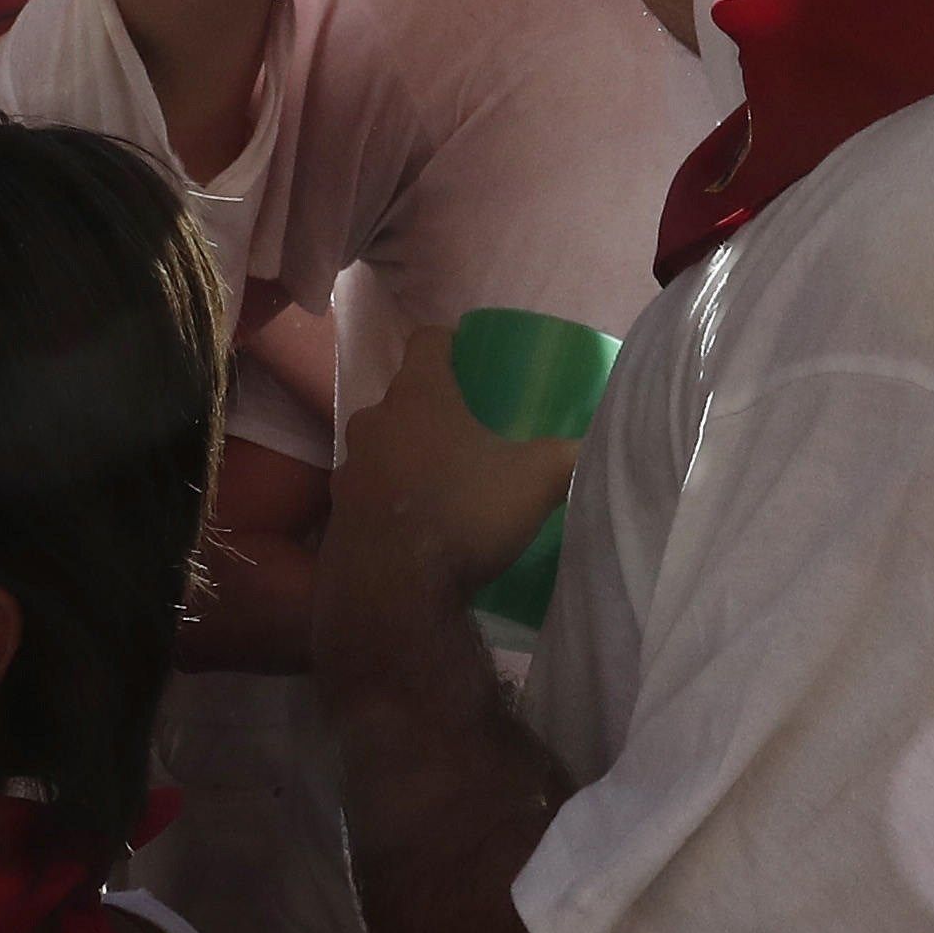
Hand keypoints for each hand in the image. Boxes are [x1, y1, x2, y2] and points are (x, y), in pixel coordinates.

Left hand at [326, 316, 576, 621]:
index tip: (471, 359)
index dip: (450, 344)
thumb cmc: (464, 514)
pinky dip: (389, 499)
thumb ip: (569, 456)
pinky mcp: (337, 512)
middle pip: (403, 397)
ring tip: (443, 483)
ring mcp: (348, 467)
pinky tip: (417, 525)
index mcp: (419, 395)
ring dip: (406, 456)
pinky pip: (368, 491)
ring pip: (381, 445)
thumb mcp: (536, 480)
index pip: (427, 341)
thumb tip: (596, 449)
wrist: (395, 591)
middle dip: (432, 409)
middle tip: (468, 432)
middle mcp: (374, 420)